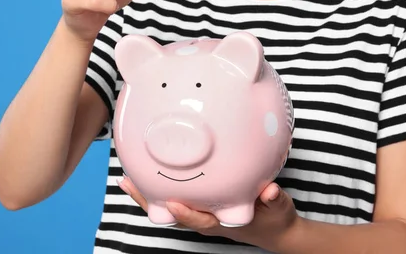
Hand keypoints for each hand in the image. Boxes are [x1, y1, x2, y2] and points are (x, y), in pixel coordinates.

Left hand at [118, 176, 300, 250]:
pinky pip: (174, 200)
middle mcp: (207, 220)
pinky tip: (146, 174)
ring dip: (148, 195)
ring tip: (126, 179)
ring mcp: (201, 214)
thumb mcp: (279, 209)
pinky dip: (158, 191)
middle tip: (128, 184)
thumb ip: (274, 199)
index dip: (186, 214)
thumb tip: (271, 190)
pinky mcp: (200, 207)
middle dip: (150, 202)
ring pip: (168, 208)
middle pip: (172, 215)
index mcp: (223, 222)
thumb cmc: (274, 219)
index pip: (200, 221)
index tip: (173, 204)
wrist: (274, 231)